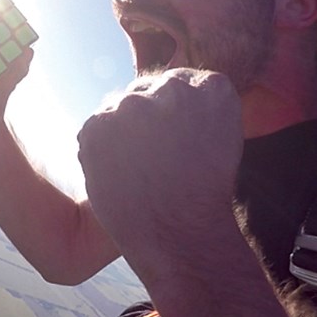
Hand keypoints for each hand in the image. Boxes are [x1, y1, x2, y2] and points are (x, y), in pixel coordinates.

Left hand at [77, 69, 243, 276]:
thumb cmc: (203, 195)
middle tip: (153, 160)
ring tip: (136, 171)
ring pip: (118, 108)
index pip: (180, 84)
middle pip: (146, 91)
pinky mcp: (100, 123)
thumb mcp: (222, 139)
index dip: (172, 116)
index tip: (175, 143)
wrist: (178, 233)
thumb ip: (200, 107)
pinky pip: (94, 130)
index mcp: (214, 87)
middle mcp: (174, 87)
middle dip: (144, 119)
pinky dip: (98, 149)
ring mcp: (134, 103)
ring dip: (120, 133)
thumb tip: (170, 94)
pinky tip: (117, 175)